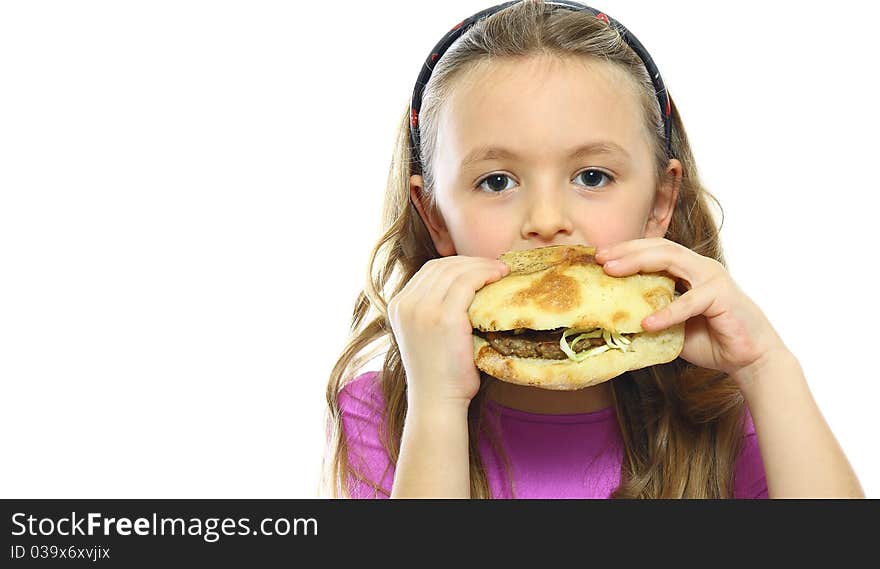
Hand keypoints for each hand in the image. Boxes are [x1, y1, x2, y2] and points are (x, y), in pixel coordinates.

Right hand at [387, 256, 509, 409]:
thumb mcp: (426, 335)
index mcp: (398, 305)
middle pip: (442, 266)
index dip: (458, 264)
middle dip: (472, 261)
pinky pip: (467, 282)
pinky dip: (485, 274)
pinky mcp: (443, 317)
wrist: (437, 402)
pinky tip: (499, 277)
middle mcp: (406, 303)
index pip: (430, 271)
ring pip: (456, 270)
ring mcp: (422, 309)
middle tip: (496, 266)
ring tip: (502, 270)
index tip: (480, 269)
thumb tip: (465, 289)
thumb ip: (434, 309)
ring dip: (482, 265)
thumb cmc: (440, 374)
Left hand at [595, 238, 788, 386]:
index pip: (654, 251)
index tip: (599, 256)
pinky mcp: (722, 296)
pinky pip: (689, 302)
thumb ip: (650, 315)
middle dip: (627, 250)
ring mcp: (712, 278)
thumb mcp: (672, 326)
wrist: (748, 359)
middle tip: (600, 258)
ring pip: (672, 260)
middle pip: (660, 248)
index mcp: (688, 270)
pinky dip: (667, 312)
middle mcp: (700, 268)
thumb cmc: (711, 340)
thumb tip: (614, 319)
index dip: (626, 250)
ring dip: (639, 263)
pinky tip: (647, 323)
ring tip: (612, 272)